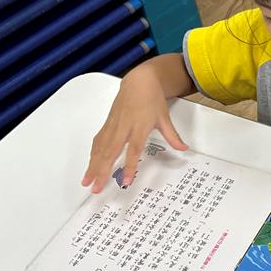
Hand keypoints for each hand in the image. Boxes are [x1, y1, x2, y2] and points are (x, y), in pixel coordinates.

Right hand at [82, 64, 186, 192]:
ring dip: (92, 166)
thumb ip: (172, 136)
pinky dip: (92, 155)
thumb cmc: (151, 98)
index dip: (129, 166)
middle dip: (102, 172)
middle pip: (110, 153)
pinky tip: (89, 166)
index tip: (125, 182)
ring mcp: (113, 125)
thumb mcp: (164, 117)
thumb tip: (183, 148)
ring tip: (87, 182)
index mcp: (139, 126)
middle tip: (96, 188)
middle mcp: (123, 127)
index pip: (133, 150)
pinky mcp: (107, 124)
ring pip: (100, 149)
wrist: (139, 81)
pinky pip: (97, 142)